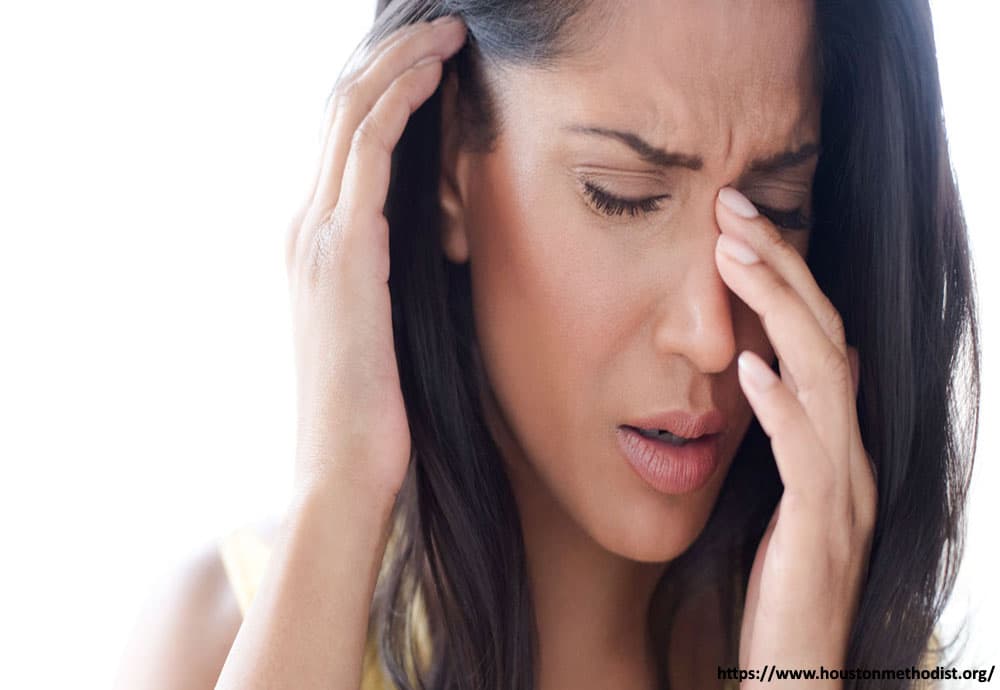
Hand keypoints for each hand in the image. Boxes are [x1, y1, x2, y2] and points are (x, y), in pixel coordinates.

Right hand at [284, 15, 467, 498]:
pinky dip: (399, 103)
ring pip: (350, 117)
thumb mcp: (383, 324)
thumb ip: (392, 270)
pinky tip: (433, 75)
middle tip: (438, 27)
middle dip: (388, 58)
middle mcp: (304, 227)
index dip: (379, 87)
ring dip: (399, 65)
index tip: (426, 58)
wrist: (344, 469)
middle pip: (338, 111)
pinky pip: (368, 153)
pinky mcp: (344, 254)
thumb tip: (436, 229)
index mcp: (313, 243)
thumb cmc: (375, 406)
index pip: (338, 140)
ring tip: (446, 34)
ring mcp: (316, 238)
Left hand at [713, 187, 877, 688]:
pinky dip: (780, 406)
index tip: (737, 223)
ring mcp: (843, 489)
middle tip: (732, 209)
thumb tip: (775, 372)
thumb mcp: (784, 494)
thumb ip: (786, 434)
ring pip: (824, 376)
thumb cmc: (782, 583)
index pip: (820, 336)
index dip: (786, 274)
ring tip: (732, 255)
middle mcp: (850, 453)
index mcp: (836, 441)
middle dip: (782, 266)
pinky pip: (807, 457)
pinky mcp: (822, 530)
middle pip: (827, 336)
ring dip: (779, 308)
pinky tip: (747, 367)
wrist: (801, 670)